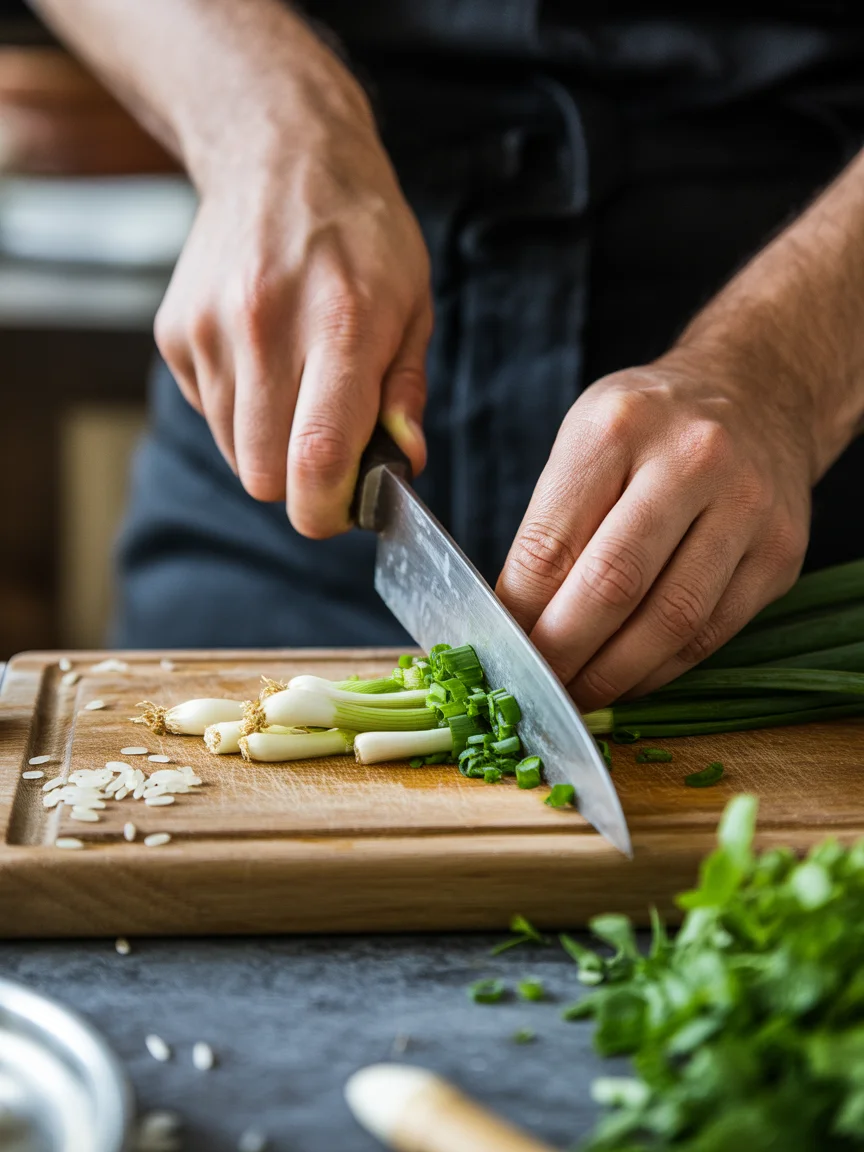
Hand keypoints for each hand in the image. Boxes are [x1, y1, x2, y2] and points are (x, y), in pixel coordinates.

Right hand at [155, 55, 430, 537]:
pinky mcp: (176, 332)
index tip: (342, 509)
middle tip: (329, 450)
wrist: (277, 153)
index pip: (317, 456)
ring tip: (297, 386)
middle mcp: (265, 328)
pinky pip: (209, 414)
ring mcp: (211, 330)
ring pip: (234, 453)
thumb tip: (402, 466)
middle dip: (299, 483)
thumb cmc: (361, 234)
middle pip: (264, 475)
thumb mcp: (413, 303)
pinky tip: (263, 359)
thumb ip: (406, 392)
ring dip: (268, 444)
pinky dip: (239, 410)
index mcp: (340, 325)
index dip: (327, 509)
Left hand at [496, 348, 813, 709]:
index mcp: (618, 427)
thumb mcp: (586, 442)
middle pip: (612, 585)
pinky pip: (711, 633)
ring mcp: (745, 507)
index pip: (551, 544)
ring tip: (577, 695)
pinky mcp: (780, 553)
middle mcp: (691, 460)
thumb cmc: (651, 427)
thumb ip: (552, 525)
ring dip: (613, 675)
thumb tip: (513, 622)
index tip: (499, 650)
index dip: (518, 614)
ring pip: (670, 621)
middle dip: (562, 653)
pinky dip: (660, 669)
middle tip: (534, 688)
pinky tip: (628, 677)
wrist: (758, 394)